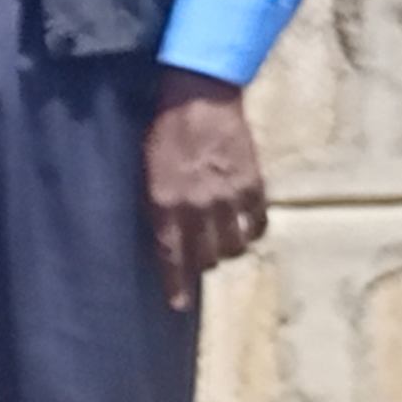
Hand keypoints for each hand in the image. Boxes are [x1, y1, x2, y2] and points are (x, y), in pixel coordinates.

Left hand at [145, 68, 266, 309]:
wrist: (197, 97)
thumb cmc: (161, 130)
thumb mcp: (144, 170)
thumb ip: (153, 205)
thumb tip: (159, 236)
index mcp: (165, 203)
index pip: (173, 256)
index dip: (177, 284)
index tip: (179, 304)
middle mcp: (198, 206)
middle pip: (207, 257)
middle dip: (200, 264)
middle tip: (197, 261)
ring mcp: (229, 197)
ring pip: (234, 246)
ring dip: (226, 250)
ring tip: (219, 243)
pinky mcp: (253, 185)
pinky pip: (258, 224)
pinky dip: (251, 231)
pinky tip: (244, 229)